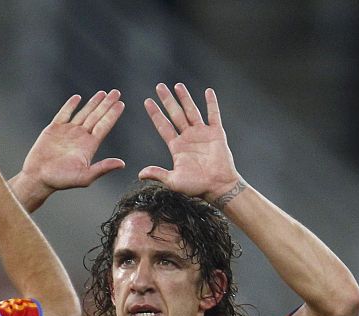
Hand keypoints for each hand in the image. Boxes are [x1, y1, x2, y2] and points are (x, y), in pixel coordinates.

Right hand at [20, 90, 124, 194]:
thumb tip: (122, 164)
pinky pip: (64, 114)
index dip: (112, 115)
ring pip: (83, 113)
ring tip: (103, 93)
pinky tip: (78, 98)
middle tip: (116, 92)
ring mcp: (67, 132)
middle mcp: (80, 137)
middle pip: (96, 116)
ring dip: (93, 103)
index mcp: (89, 146)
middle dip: (106, 104)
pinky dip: (70, 105)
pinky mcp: (53, 129)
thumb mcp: (85, 176)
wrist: (38, 177)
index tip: (121, 103)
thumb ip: (103, 168)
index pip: (104, 126)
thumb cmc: (61, 180)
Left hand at [138, 83, 241, 203]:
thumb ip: (158, 174)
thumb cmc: (196, 187)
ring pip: (191, 111)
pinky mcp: (216, 133)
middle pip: (175, 114)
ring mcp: (202, 134)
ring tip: (177, 85)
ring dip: (185, 98)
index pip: (163, 126)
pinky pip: (214, 115)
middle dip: (167, 100)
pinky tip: (208, 91)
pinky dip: (211, 103)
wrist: (218, 187)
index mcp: (176, 147)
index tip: (147, 101)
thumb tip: (139, 174)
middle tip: (159, 86)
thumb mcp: (174, 181)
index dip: (155, 114)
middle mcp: (188, 137)